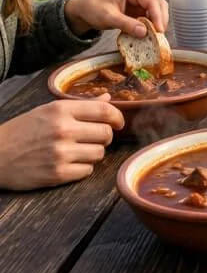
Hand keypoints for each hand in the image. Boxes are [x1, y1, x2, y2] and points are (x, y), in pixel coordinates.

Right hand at [0, 97, 123, 189]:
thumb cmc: (22, 130)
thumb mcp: (49, 110)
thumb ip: (81, 105)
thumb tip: (107, 97)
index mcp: (62, 110)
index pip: (105, 110)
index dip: (117, 117)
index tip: (118, 122)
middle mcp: (63, 130)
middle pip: (106, 133)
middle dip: (105, 137)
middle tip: (96, 138)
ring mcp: (60, 153)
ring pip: (99, 153)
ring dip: (94, 153)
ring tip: (80, 151)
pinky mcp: (56, 174)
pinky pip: (87, 171)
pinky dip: (83, 168)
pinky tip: (71, 163)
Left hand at [64, 0, 168, 37]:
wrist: (84, 9)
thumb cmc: (93, 8)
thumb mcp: (108, 17)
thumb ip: (126, 24)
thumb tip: (144, 33)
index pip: (152, 1)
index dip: (158, 16)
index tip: (159, 31)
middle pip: (159, 4)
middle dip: (161, 19)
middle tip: (160, 36)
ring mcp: (140, 1)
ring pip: (157, 11)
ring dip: (158, 23)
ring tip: (156, 37)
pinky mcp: (139, 10)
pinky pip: (150, 17)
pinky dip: (151, 26)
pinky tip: (149, 35)